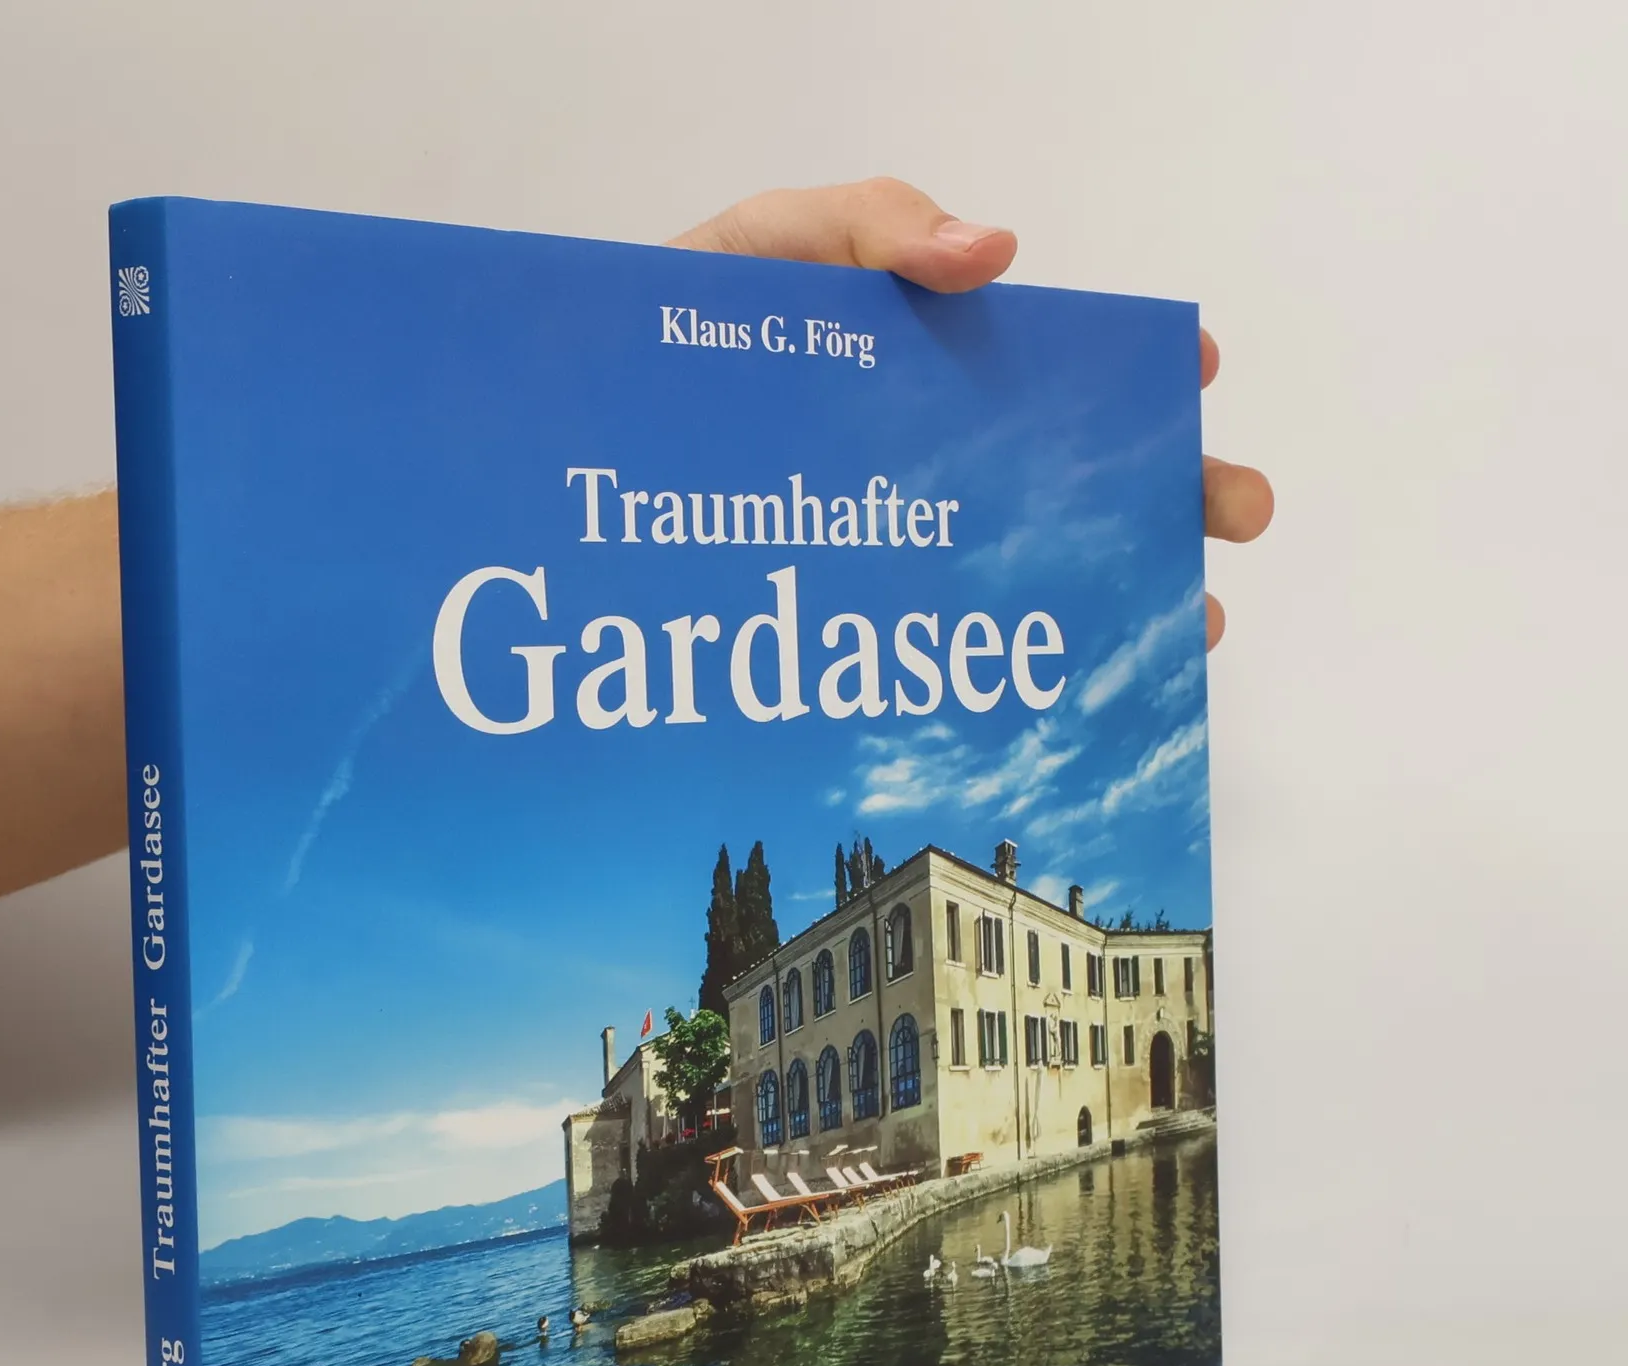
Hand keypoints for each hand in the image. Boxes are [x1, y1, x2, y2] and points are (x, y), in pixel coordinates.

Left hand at [675, 178, 1272, 648]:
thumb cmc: (671, 325)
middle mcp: (925, 462)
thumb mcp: (767, 246)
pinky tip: (1046, 702)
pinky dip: (998, 680)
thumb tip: (995, 254)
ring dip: (1115, 598)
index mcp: (922, 368)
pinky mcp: (844, 618)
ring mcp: (889, 546)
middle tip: (1231, 517)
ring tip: (1189, 629)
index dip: (1132, 375)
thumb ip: (871, 228)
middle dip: (1165, 496)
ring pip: (1023, 577)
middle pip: (1068, 481)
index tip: (1195, 378)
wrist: (570, 441)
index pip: (1052, 369)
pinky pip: (933, 652)